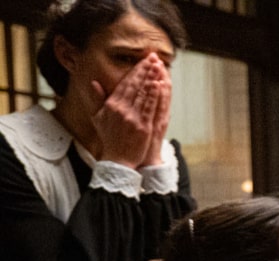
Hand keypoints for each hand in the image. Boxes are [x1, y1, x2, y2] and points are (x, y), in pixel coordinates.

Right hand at [89, 53, 168, 168]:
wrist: (118, 160)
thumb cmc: (110, 139)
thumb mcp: (98, 118)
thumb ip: (97, 99)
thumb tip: (94, 83)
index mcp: (111, 105)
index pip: (125, 83)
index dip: (135, 70)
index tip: (144, 60)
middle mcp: (121, 109)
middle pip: (135, 85)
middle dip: (145, 69)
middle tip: (153, 57)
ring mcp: (132, 118)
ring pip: (143, 94)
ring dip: (151, 78)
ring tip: (158, 66)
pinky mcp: (143, 127)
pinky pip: (150, 108)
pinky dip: (154, 95)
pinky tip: (159, 84)